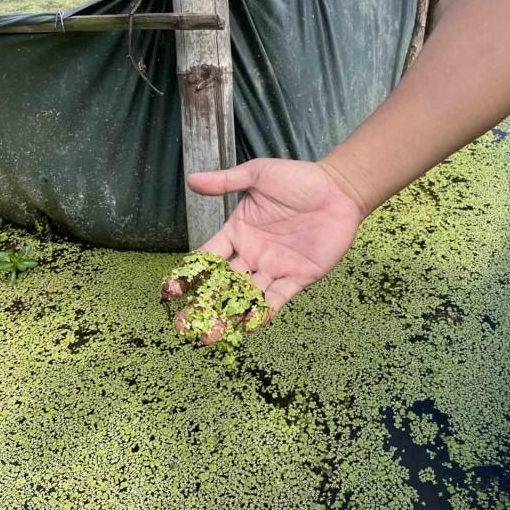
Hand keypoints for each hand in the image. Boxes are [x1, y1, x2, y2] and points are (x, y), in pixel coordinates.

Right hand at [186, 158, 364, 325]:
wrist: (338, 190)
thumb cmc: (298, 179)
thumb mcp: (259, 175)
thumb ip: (227, 182)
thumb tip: (192, 179)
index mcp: (237, 232)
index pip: (208, 257)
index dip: (189, 274)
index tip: (170, 291)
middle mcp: (251, 254)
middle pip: (222, 285)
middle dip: (203, 305)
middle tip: (185, 325)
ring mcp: (274, 268)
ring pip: (246, 297)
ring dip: (229, 317)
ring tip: (211, 335)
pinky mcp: (298, 278)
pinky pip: (277, 300)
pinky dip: (263, 313)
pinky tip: (249, 327)